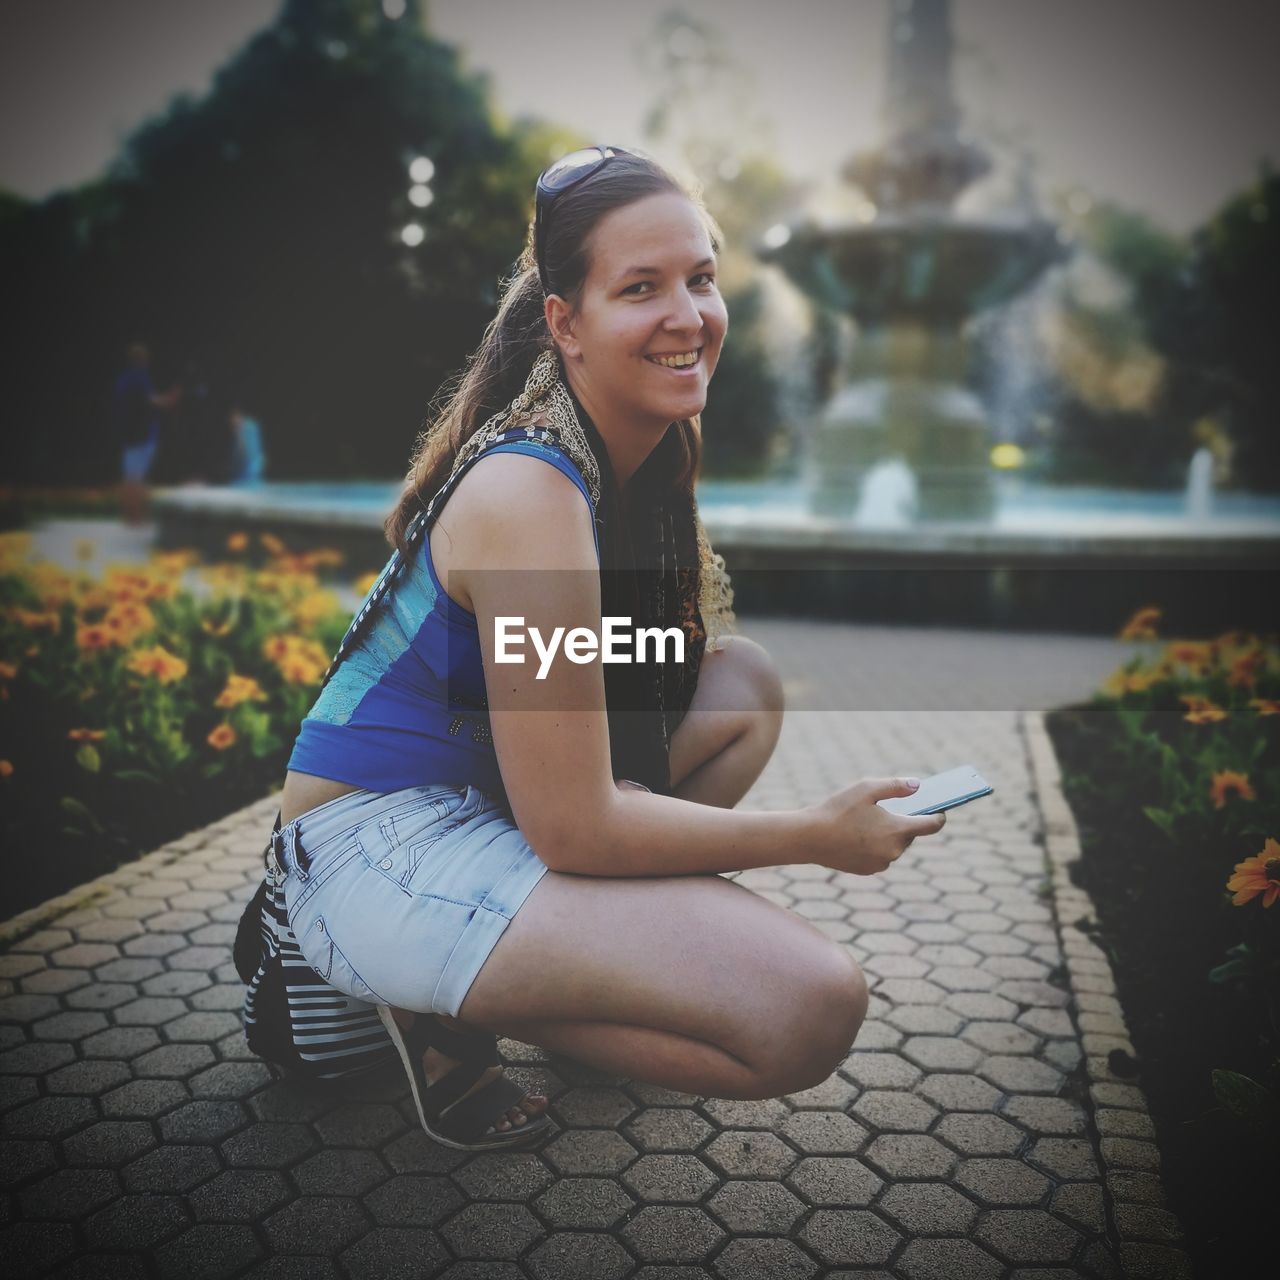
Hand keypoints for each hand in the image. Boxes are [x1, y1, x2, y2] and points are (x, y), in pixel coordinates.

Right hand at [808, 776, 946, 876]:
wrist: (809, 838)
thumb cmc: (837, 810)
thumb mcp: (866, 789)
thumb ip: (896, 786)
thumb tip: (918, 785)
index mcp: (898, 830)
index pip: (931, 825)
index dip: (938, 816)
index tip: (941, 810)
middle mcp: (894, 850)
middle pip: (909, 835)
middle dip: (904, 823)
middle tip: (893, 810)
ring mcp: (881, 863)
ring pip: (893, 846)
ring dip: (888, 835)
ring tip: (872, 821)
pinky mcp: (868, 870)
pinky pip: (880, 856)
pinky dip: (875, 846)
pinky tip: (859, 834)